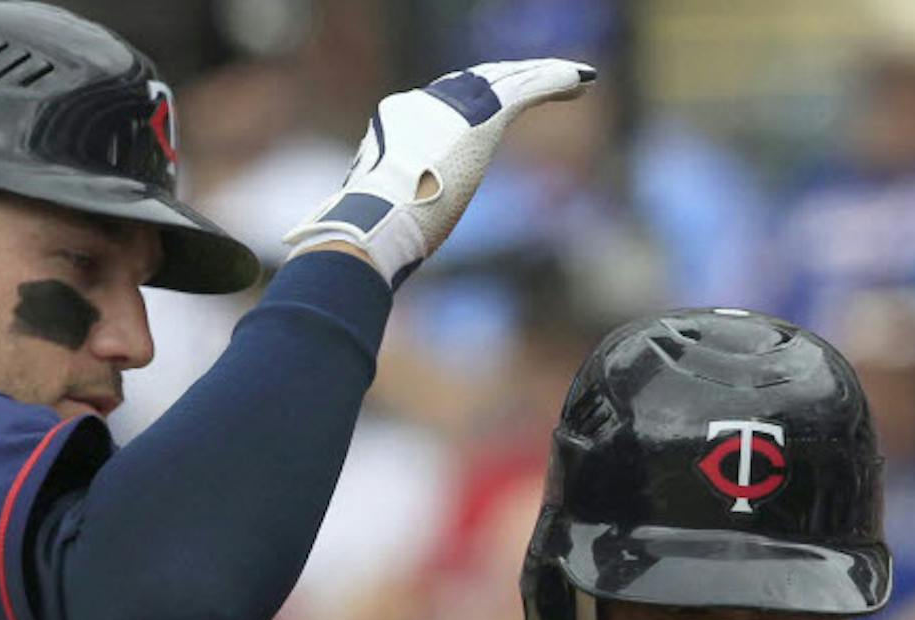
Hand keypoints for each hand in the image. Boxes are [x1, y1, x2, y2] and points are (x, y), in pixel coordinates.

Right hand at [284, 58, 595, 286]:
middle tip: (537, 81)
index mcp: (393, 121)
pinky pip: (528, 90)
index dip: (467, 103)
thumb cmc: (362, 236)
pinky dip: (557, 81)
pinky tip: (584, 80)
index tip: (486, 107)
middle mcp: (421, 103)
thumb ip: (365, 216)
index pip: (438, 105)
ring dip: (541, 77)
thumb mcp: (368, 220)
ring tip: (573, 78)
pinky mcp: (481, 118)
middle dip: (507, 80)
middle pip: (475, 84)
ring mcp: (451, 107)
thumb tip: (330, 246)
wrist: (369, 226)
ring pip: (506, 81)